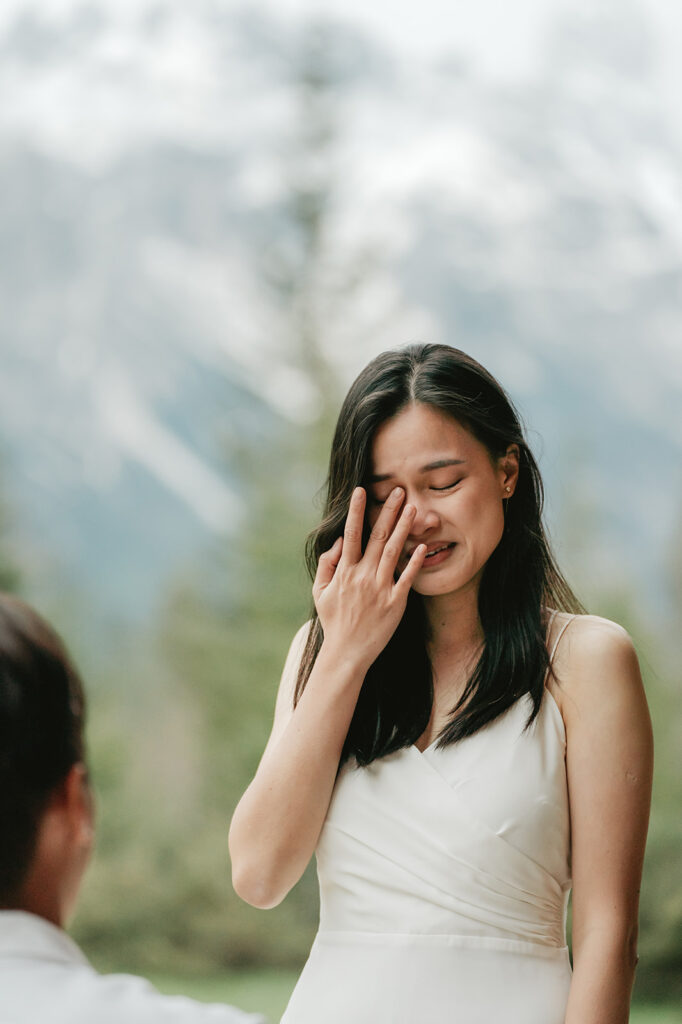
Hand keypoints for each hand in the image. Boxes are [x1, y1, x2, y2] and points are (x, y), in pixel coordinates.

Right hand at [312, 486, 425, 669]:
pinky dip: (414, 562)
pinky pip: (406, 578)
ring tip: (413, 508)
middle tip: (398, 490)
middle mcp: (362, 576)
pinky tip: (422, 546)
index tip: (361, 491)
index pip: (351, 534)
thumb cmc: (334, 621)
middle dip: (388, 511)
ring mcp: (380, 589)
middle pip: (377, 537)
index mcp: (344, 572)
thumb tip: (338, 542)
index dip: (356, 511)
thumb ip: (326, 565)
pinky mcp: (395, 603)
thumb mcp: (319, 592)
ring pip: (394, 552)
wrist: (346, 652)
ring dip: (403, 528)